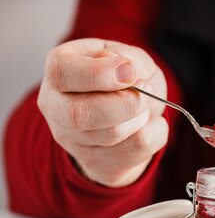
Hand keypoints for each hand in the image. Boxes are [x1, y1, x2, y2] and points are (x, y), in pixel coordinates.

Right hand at [37, 38, 167, 186]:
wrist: (130, 115)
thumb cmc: (123, 80)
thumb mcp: (129, 56)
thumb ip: (125, 55)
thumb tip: (124, 70)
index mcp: (58, 70)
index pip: (62, 73)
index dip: (99, 73)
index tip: (129, 72)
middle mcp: (56, 107)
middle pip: (81, 114)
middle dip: (127, 102)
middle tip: (147, 90)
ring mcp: (72, 140)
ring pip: (112, 134)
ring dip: (142, 116)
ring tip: (143, 107)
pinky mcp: (96, 162)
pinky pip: (136, 150)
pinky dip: (156, 132)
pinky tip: (149, 123)